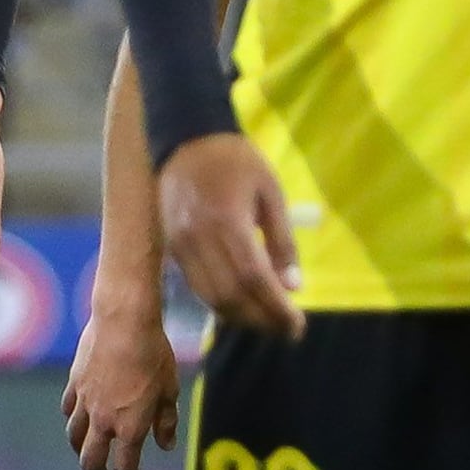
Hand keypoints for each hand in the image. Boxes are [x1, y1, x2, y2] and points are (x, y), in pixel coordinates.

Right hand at [61, 297, 182, 469]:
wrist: (123, 321)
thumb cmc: (154, 354)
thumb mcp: (169, 390)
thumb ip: (166, 422)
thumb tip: (165, 445)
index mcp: (130, 426)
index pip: (125, 467)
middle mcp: (103, 420)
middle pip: (91, 461)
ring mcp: (85, 402)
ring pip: (74, 437)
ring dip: (82, 452)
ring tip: (89, 455)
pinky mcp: (75, 383)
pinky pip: (69, 409)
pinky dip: (73, 419)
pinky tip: (79, 419)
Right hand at [156, 133, 303, 341]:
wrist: (187, 139)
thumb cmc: (237, 161)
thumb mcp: (271, 192)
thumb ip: (281, 241)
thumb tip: (292, 287)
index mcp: (227, 221)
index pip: (254, 279)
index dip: (276, 309)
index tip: (297, 326)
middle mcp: (199, 238)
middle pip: (230, 295)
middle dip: (261, 319)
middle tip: (286, 330)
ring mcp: (181, 245)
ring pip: (210, 296)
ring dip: (241, 317)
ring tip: (267, 322)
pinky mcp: (172, 247)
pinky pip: (197, 286)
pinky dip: (221, 303)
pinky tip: (242, 306)